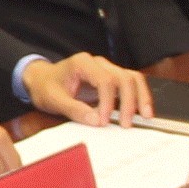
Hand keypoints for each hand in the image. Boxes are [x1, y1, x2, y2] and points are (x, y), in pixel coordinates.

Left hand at [25, 52, 150, 124]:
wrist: (42, 79)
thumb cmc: (46, 87)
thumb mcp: (53, 99)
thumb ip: (73, 109)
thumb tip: (96, 121)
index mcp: (83, 63)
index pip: (105, 80)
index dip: (108, 102)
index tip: (104, 121)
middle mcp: (99, 63)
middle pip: (124, 77)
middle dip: (129, 101)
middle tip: (126, 124)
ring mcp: (107, 69)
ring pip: (132, 77)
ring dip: (141, 97)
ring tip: (146, 116)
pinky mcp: (112, 78)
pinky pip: (131, 84)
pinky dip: (138, 96)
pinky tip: (141, 112)